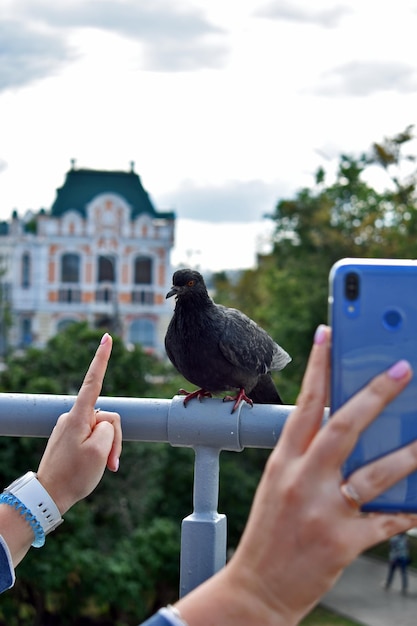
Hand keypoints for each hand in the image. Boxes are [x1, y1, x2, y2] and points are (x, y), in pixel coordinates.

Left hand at [37, 333, 121, 514]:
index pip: (94, 381)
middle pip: (107, 417)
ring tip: (103, 467)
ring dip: (108, 448)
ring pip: (102, 430)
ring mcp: (71, 427)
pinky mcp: (70, 437)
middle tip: (111, 463)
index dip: (102, 358)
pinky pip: (93, 438)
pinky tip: (94, 467)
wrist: (50, 496)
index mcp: (79, 416)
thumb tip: (103, 422)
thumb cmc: (75, 474)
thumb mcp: (101, 451)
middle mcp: (73, 417)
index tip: (107, 338)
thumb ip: (110, 428)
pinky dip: (100, 451)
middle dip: (114, 439)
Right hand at [177, 325, 416, 625]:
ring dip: (408, 454)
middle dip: (375, 394)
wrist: (258, 588)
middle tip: (400, 369)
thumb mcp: (279, 484)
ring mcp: (323, 511)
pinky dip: (408, 512)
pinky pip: (386, 521)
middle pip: (343, 426)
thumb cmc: (270, 532)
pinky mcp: (342, 542)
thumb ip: (308, 457)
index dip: (317, 366)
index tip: (328, 334)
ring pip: (374, 472)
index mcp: (283, 461)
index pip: (303, 403)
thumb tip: (346, 430)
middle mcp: (301, 479)